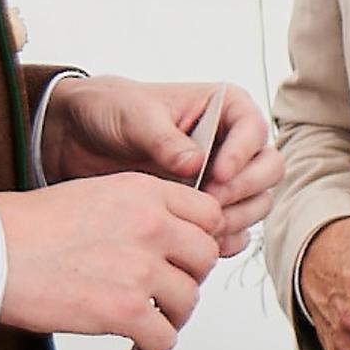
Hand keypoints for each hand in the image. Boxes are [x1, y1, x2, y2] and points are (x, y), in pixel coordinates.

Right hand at [0, 174, 227, 349]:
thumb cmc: (28, 227)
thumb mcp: (95, 193)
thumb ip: (138, 210)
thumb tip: (163, 238)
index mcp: (144, 192)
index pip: (208, 214)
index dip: (202, 237)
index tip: (190, 254)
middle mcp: (150, 226)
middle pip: (205, 256)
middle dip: (191, 276)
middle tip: (173, 288)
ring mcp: (140, 268)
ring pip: (189, 299)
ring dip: (175, 314)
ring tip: (156, 320)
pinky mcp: (124, 309)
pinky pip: (164, 335)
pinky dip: (158, 346)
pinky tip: (146, 347)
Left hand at [41, 77, 286, 255]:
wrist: (80, 138)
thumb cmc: (112, 111)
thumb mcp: (135, 115)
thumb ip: (165, 138)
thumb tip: (195, 163)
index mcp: (225, 108)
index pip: (256, 131)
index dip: (242, 155)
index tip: (216, 174)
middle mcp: (232, 143)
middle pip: (268, 169)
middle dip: (244, 191)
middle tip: (211, 204)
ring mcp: (224, 177)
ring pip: (258, 202)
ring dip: (237, 218)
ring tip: (201, 226)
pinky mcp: (208, 206)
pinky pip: (236, 228)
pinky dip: (226, 238)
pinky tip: (201, 241)